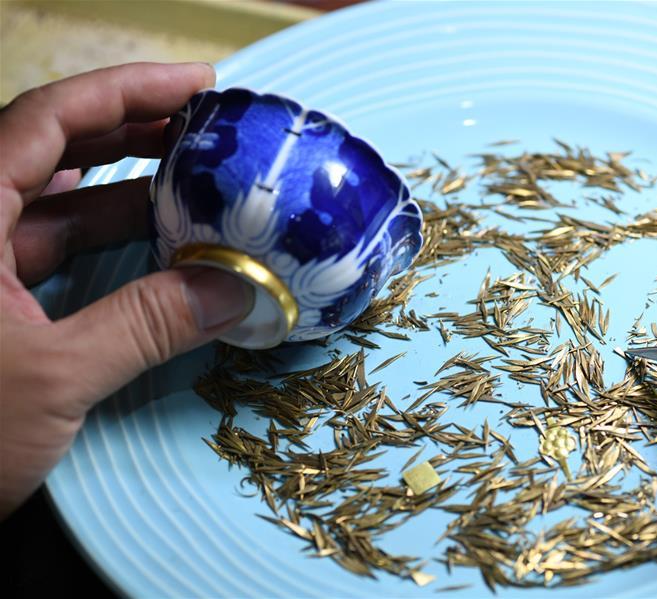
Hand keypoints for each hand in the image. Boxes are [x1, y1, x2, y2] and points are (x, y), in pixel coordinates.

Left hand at [0, 63, 252, 517]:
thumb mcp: (52, 378)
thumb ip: (146, 325)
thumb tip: (236, 291)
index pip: (45, 121)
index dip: (127, 91)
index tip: (198, 85)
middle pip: (52, 151)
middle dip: (134, 133)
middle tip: (207, 129)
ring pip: (57, 209)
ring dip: (130, 196)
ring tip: (199, 186)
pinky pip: (57, 257)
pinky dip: (112, 250)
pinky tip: (162, 249)